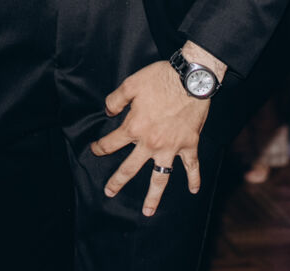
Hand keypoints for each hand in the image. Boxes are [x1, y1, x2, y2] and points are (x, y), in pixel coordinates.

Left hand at [90, 44, 225, 216]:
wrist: (191, 79)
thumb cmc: (160, 78)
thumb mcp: (131, 84)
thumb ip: (115, 99)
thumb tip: (107, 111)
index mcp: (134, 128)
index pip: (112, 143)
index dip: (101, 147)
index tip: (95, 150)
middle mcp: (150, 142)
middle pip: (130, 168)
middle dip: (118, 181)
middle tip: (109, 192)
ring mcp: (171, 147)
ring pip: (160, 176)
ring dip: (153, 196)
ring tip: (147, 211)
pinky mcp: (189, 144)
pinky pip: (192, 166)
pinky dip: (194, 178)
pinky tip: (193, 191)